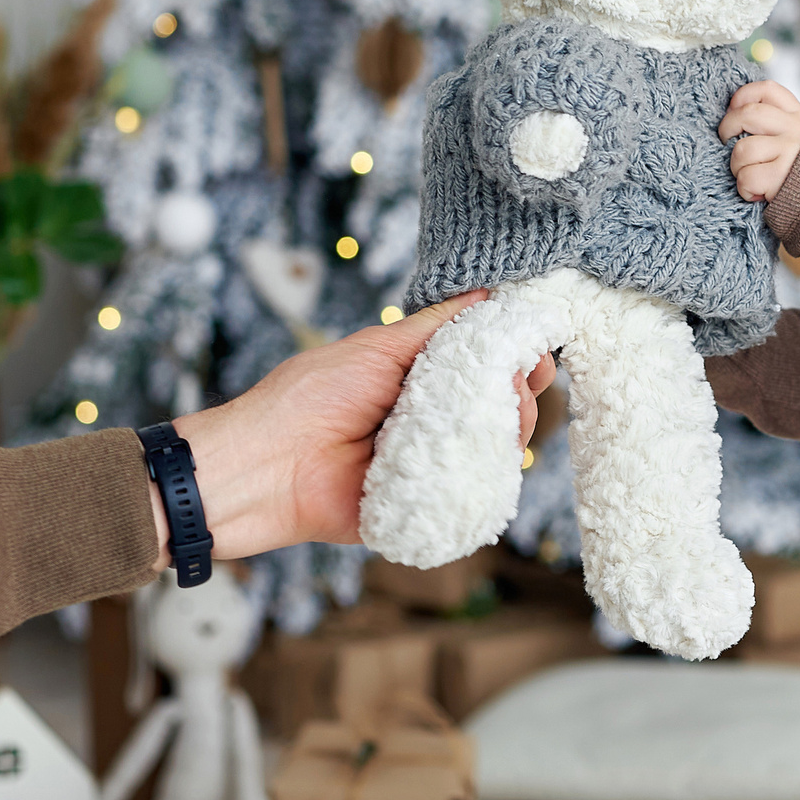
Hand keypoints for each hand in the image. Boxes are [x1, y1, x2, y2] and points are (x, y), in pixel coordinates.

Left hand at [150, 293, 555, 564]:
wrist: (263, 469)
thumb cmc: (308, 398)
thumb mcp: (377, 349)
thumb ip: (436, 327)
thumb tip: (489, 294)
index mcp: (416, 377)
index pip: (482, 364)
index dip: (515, 357)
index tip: (536, 352)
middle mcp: (426, 419)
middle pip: (497, 407)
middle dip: (518, 395)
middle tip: (519, 387)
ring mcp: (427, 463)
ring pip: (490, 451)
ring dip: (506, 434)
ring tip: (502, 422)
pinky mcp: (421, 505)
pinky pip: (467, 497)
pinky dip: (485, 484)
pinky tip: (494, 466)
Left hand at [720, 79, 799, 202]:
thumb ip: (777, 123)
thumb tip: (735, 114)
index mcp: (798, 116)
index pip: (767, 90)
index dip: (743, 96)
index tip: (733, 110)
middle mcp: (795, 130)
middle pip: (747, 114)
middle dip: (727, 128)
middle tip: (726, 142)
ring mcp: (790, 152)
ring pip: (742, 149)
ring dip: (736, 167)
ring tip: (747, 175)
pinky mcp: (781, 177)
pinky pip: (746, 177)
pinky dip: (744, 188)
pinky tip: (755, 192)